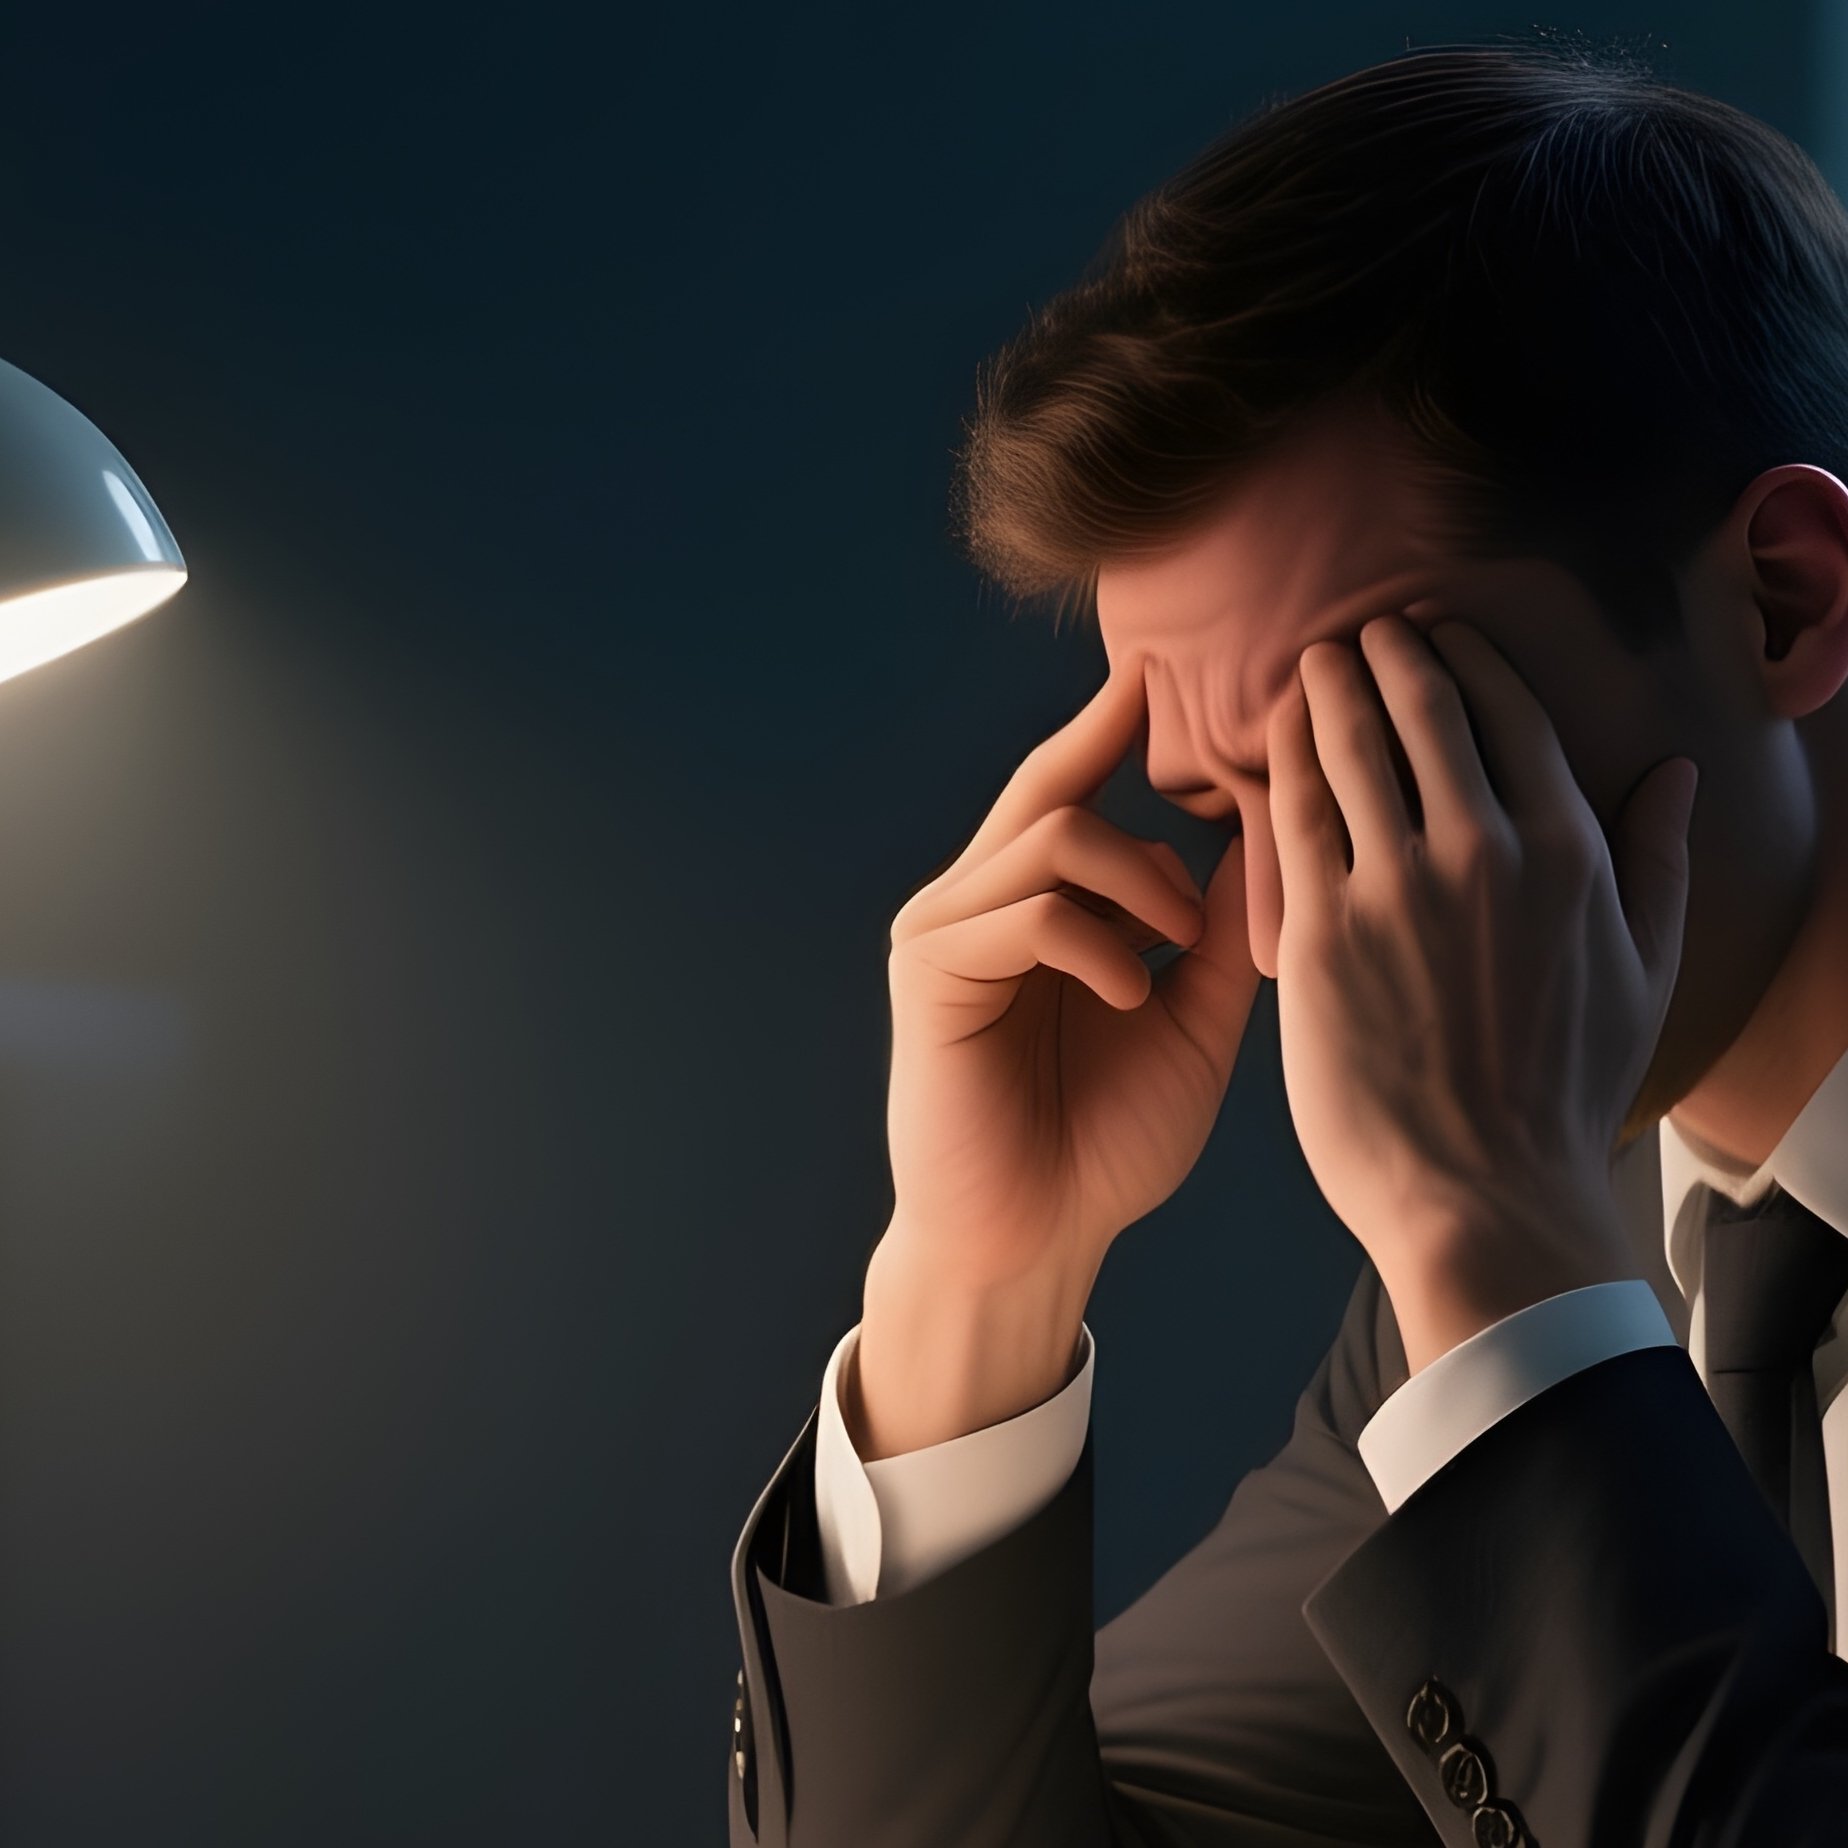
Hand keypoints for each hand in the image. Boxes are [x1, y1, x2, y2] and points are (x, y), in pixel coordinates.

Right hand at [879, 653, 1263, 1301]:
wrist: (1035, 1239)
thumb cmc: (1109, 1139)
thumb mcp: (1191, 1018)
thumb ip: (1221, 929)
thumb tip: (1275, 824)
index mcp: (1028, 900)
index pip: (1068, 781)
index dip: (1114, 722)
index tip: (1174, 670)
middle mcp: (976, 898)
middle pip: (1058, 785)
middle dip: (1153, 800)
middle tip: (1226, 858)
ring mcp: (945, 928)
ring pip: (1055, 834)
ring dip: (1145, 882)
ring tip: (1184, 948)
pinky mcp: (929, 969)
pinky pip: (1029, 909)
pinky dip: (1100, 943)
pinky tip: (1131, 994)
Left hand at [1266, 612, 1698, 1371]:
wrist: (1485, 1196)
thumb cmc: (1566, 1095)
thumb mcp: (1646, 973)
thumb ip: (1659, 861)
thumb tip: (1679, 773)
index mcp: (1568, 851)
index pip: (1507, 715)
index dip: (1464, 661)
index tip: (1436, 636)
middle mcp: (1482, 849)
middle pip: (1423, 711)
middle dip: (1387, 654)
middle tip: (1360, 631)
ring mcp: (1395, 887)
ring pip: (1350, 748)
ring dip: (1327, 692)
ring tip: (1311, 666)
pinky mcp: (1321, 931)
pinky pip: (1293, 817)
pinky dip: (1282, 763)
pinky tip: (1270, 740)